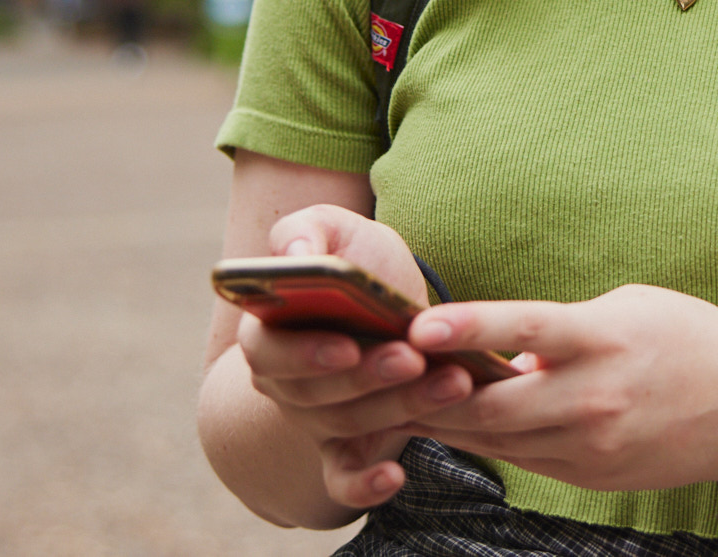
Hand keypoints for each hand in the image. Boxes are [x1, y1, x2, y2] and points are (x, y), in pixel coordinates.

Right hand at [234, 204, 464, 508]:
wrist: (380, 304)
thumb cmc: (355, 262)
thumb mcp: (334, 231)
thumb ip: (306, 231)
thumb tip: (296, 255)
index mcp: (266, 330)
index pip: (270, 350)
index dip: (307, 354)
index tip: (349, 347)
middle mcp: (283, 382)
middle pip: (316, 392)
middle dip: (368, 378)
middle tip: (414, 359)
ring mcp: (314, 418)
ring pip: (348, 422)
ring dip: (398, 406)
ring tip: (452, 382)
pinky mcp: (346, 446)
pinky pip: (343, 478)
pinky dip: (364, 485)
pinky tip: (395, 476)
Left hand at [397, 284, 717, 494]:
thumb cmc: (691, 341)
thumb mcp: (631, 308)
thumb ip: (566, 327)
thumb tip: (507, 349)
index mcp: (604, 340)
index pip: (525, 329)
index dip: (469, 327)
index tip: (419, 326)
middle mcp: (593, 398)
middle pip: (492, 405)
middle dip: (432, 391)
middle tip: (383, 371)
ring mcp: (591, 446)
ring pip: (498, 439)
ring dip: (448, 420)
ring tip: (400, 399)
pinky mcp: (590, 476)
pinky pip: (523, 458)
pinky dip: (488, 440)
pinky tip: (459, 423)